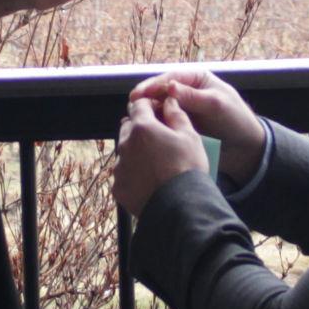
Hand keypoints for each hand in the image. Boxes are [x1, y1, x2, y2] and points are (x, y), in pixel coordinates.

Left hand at [113, 93, 210, 218]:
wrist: (180, 207)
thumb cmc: (188, 168)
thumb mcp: (190, 136)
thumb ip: (177, 115)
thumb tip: (169, 101)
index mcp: (142, 127)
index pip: (139, 105)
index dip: (150, 105)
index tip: (160, 112)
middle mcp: (125, 144)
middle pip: (129, 127)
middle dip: (141, 128)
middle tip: (160, 138)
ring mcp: (119, 167)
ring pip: (125, 151)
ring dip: (136, 151)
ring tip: (156, 163)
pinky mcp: (118, 187)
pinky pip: (124, 174)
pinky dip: (133, 174)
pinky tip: (149, 180)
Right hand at [128, 66, 266, 183]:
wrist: (244, 148)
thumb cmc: (235, 120)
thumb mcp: (216, 105)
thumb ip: (193, 96)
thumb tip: (170, 86)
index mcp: (196, 79)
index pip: (171, 78)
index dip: (153, 85)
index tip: (139, 93)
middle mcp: (186, 91)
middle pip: (161, 91)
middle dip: (146, 97)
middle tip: (131, 105)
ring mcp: (181, 108)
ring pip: (159, 107)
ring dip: (147, 111)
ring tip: (133, 117)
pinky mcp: (179, 125)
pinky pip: (163, 122)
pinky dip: (153, 124)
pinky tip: (143, 129)